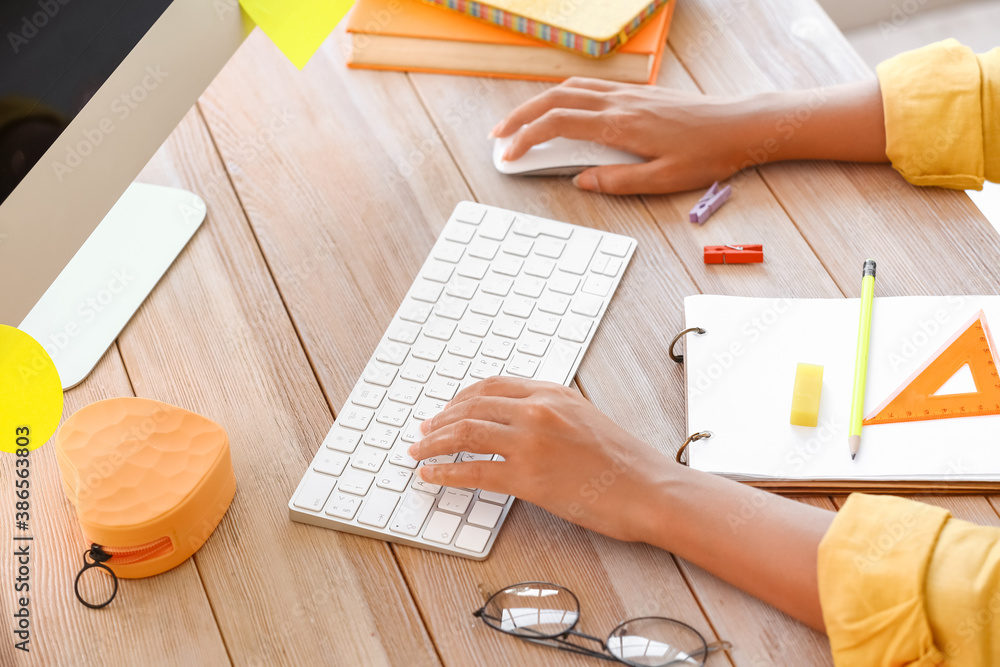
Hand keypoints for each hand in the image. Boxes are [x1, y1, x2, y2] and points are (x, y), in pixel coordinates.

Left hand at [409, 377, 673, 542]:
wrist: (650, 489)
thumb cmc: (625, 462)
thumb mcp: (586, 418)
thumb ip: (550, 412)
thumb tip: (515, 421)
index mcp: (552, 392)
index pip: (491, 385)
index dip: (460, 398)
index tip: (446, 409)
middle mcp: (538, 409)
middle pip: (471, 406)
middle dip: (439, 419)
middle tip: (423, 431)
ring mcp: (531, 441)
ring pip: (465, 432)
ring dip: (433, 442)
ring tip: (418, 450)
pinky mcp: (528, 476)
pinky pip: (473, 470)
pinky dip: (445, 471)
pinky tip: (431, 474)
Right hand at [491, 77, 762, 194]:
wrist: (740, 125)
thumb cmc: (707, 154)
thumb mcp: (661, 180)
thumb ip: (616, 181)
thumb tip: (581, 180)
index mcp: (620, 124)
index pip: (558, 125)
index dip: (526, 139)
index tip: (509, 156)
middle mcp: (619, 103)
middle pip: (554, 99)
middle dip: (520, 117)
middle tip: (498, 136)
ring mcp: (628, 94)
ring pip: (569, 89)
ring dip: (539, 104)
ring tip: (520, 123)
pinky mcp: (637, 94)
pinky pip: (589, 88)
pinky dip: (563, 98)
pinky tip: (559, 111)